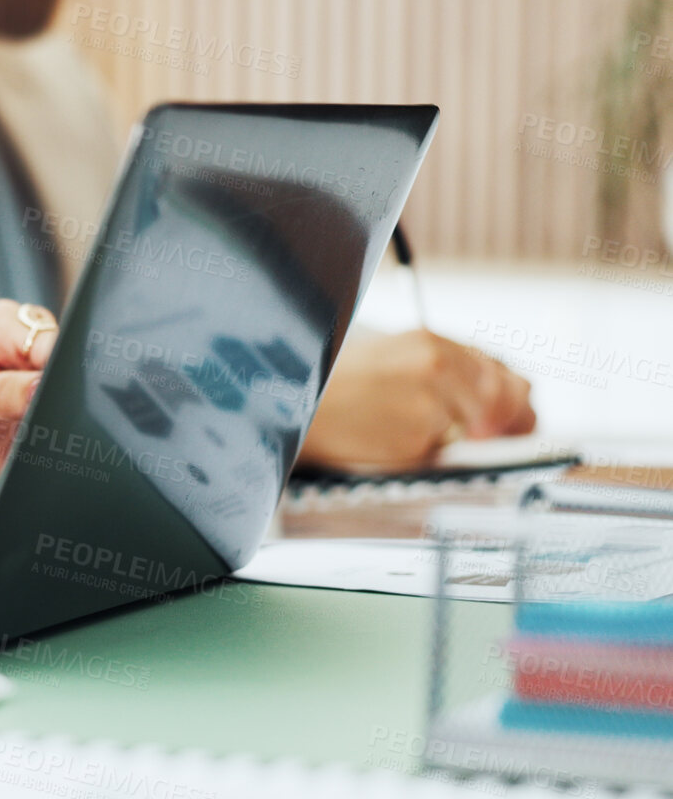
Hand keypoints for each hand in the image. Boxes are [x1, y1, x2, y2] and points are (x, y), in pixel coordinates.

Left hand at [0, 300, 54, 508]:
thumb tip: (39, 387)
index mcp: (0, 326)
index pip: (47, 338)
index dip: (49, 369)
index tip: (37, 396)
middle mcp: (24, 343)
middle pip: (68, 360)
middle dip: (57, 392)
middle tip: (29, 417)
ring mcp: (40, 372)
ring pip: (77, 386)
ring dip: (60, 411)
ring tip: (26, 429)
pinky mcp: (49, 399)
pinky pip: (74, 409)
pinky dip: (63, 425)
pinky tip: (39, 437)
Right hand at [300, 329, 536, 471]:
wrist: (284, 402)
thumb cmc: (331, 379)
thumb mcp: (391, 353)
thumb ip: (444, 366)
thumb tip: (497, 393)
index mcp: (432, 343)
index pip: (505, 375)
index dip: (514, 401)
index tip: (511, 417)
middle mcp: (439, 370)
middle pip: (509, 401)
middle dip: (505, 423)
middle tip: (486, 437)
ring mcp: (430, 406)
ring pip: (479, 431)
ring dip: (461, 438)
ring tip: (420, 433)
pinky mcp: (415, 441)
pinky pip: (442, 454)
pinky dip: (427, 454)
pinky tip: (394, 440)